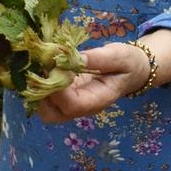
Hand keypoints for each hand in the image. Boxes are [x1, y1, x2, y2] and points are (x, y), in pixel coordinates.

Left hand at [36, 42, 151, 123]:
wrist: (133, 70)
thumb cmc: (129, 63)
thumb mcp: (119, 56)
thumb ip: (98, 58)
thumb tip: (72, 57)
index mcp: (98, 100)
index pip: (73, 105)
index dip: (58, 89)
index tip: (53, 66)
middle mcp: (82, 106)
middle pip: (52, 114)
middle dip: (41, 94)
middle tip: (41, 67)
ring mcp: (72, 102)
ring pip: (45, 109)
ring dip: (37, 89)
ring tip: (40, 64)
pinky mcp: (65, 94)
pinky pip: (46, 97)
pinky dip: (38, 85)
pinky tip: (42, 65)